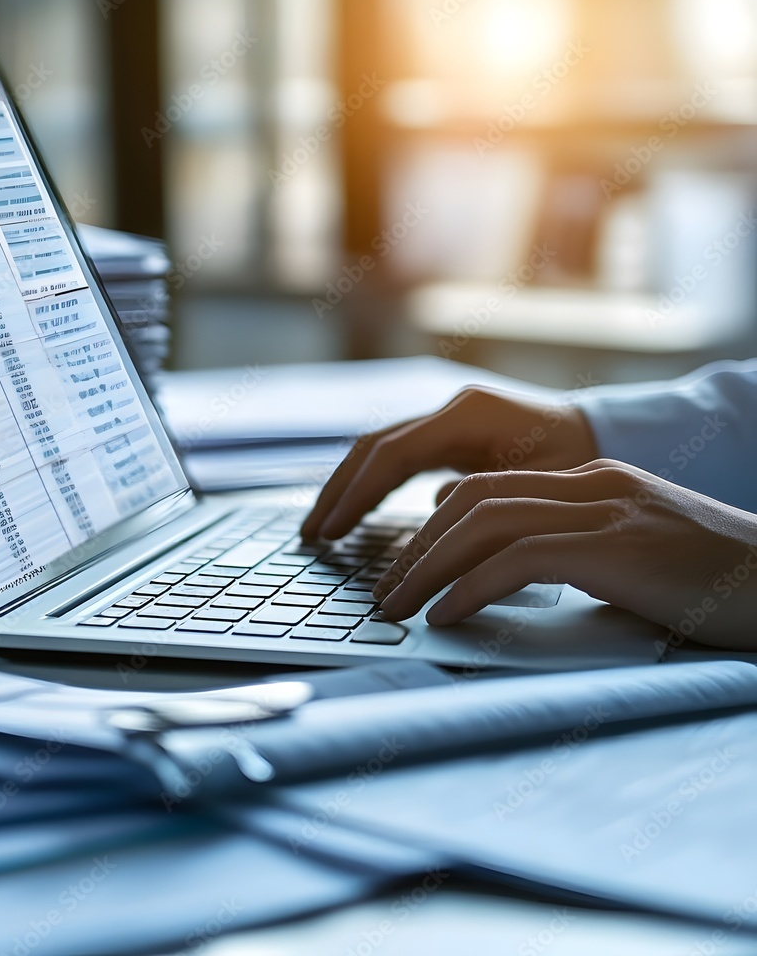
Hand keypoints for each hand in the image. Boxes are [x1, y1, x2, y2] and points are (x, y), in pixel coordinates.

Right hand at [301, 387, 597, 542]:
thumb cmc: (583, 466)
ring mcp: (447, 420)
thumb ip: (484, 501)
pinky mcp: (449, 436)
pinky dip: (371, 485)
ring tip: (323, 528)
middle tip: (311, 534)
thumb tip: (431, 519)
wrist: (605, 437)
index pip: (392, 456)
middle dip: (338, 491)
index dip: (356, 495)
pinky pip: (397, 459)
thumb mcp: (541, 489)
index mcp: (468, 416)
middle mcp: (450, 410)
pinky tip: (356, 513)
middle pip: (373, 448)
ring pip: (378, 451)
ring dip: (347, 488)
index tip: (332, 532)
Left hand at [373, 460, 756, 650]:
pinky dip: (469, 587)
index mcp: (591, 482)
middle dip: (417, 545)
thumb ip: (571, 551)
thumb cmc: (714, 584)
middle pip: (473, 500)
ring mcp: (605, 510)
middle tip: (384, 588)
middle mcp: (591, 485)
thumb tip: (504, 578)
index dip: (435, 525)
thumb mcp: (631, 555)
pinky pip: (517, 560)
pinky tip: (443, 616)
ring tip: (396, 606)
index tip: (407, 564)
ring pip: (484, 523)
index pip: (488, 489)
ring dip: (428, 566)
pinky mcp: (614, 547)